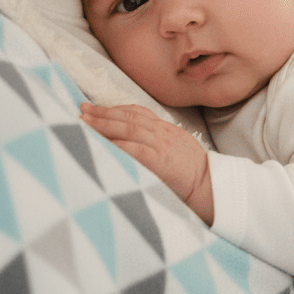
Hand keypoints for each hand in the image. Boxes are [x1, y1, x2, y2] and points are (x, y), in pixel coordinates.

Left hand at [80, 103, 213, 224]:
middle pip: (128, 116)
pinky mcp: (159, 160)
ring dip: (103, 124)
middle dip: (103, 112)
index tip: (97, 108)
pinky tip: (100, 142)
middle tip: (82, 109)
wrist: (211, 185)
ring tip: (83, 122)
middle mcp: (163, 133)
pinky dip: (115, 143)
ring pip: (127, 128)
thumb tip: (137, 145)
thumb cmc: (195, 173)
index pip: (138, 112)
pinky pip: (133, 148)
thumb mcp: (179, 150)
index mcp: (167, 129)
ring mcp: (161, 145)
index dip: (116, 109)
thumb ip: (161, 143)